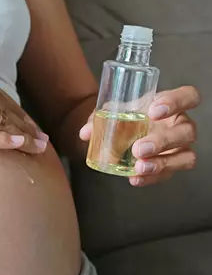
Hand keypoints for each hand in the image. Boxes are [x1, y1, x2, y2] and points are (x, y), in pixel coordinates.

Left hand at [79, 86, 200, 185]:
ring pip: (186, 157)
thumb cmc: (126, 115)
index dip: (176, 102)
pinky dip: (152, 178)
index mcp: (171, 104)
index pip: (188, 97)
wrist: (124, 132)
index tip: (153, 111)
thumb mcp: (113, 111)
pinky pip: (169, 174)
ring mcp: (180, 147)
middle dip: (163, 141)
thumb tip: (86, 133)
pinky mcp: (172, 165)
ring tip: (139, 167)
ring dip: (162, 164)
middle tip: (138, 149)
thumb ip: (99, 117)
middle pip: (187, 131)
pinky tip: (135, 178)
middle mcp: (180, 125)